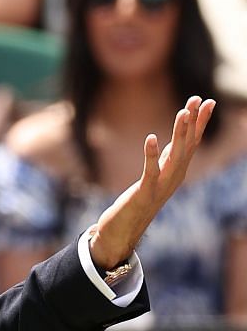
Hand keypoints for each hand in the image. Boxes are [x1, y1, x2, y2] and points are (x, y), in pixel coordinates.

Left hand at [87, 95, 216, 270]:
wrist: (123, 232)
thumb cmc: (137, 202)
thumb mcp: (155, 176)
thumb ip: (165, 159)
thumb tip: (175, 142)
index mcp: (177, 171)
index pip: (193, 142)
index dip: (201, 122)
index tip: (208, 100)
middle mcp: (174, 177)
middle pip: (188, 145)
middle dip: (193, 121)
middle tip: (198, 99)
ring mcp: (161, 186)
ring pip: (175, 156)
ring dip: (179, 133)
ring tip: (183, 112)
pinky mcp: (144, 193)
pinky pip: (150, 171)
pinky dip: (152, 154)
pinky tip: (151, 138)